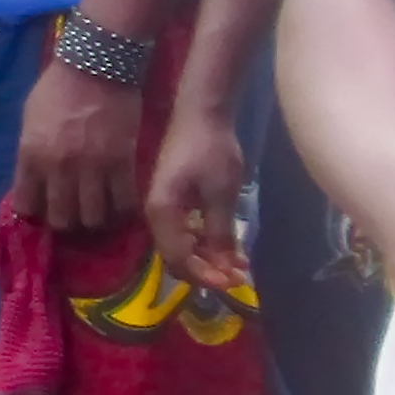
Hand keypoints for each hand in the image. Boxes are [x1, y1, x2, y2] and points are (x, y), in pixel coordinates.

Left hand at [7, 56, 143, 236]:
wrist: (96, 64)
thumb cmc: (58, 86)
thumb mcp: (30, 118)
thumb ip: (31, 150)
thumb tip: (32, 177)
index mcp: (31, 155)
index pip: (27, 205)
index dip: (35, 212)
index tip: (43, 209)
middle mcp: (59, 168)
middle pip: (63, 219)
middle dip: (67, 222)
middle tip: (74, 214)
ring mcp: (93, 168)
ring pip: (94, 217)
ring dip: (95, 218)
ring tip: (98, 211)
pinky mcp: (123, 163)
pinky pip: (124, 202)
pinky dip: (123, 209)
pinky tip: (122, 205)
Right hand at [144, 85, 251, 291]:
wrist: (201, 112)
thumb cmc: (210, 150)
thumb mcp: (221, 193)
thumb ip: (219, 232)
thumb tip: (225, 267)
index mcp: (161, 214)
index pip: (178, 259)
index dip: (205, 276)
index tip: (233, 282)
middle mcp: (156, 215)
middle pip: (176, 257)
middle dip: (207, 271)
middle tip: (238, 277)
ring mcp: (163, 207)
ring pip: (182, 245)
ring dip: (209, 258)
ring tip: (239, 264)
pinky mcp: (173, 200)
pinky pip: (185, 231)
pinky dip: (205, 242)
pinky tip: (227, 245)